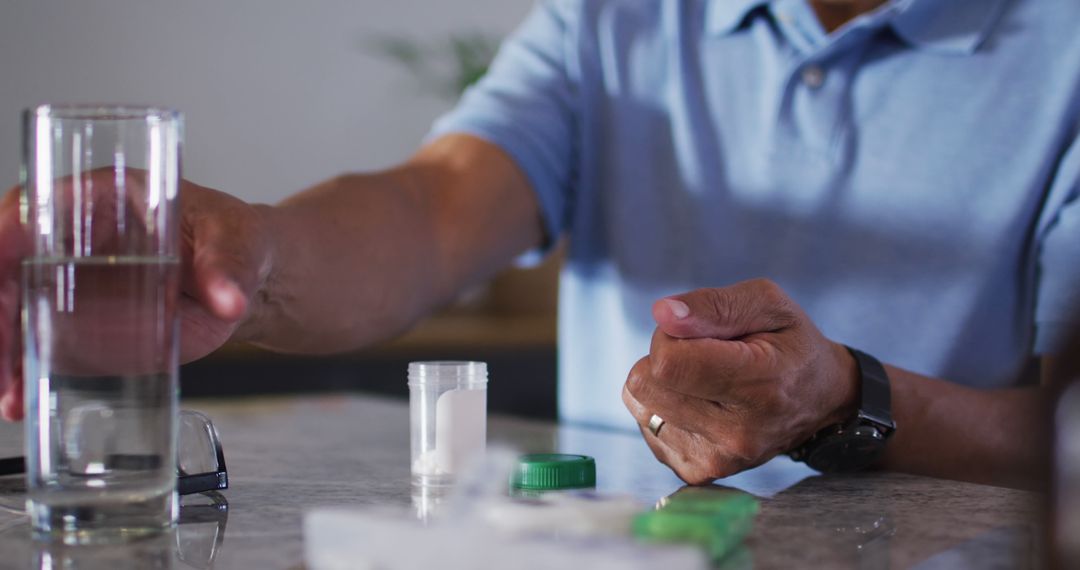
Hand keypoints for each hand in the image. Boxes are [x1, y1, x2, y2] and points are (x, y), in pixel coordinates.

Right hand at [0, 178, 275, 420]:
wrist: (245, 275)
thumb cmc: (233, 239)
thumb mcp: (237, 242)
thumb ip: (230, 267)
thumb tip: (229, 301)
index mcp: (103, 198)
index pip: (34, 207)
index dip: (7, 232)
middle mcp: (71, 239)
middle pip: (8, 266)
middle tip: (6, 353)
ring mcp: (69, 283)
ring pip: (13, 311)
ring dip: (6, 351)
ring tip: (13, 394)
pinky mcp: (80, 323)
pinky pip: (37, 345)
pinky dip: (22, 373)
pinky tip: (20, 400)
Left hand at [621, 279, 858, 483]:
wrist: (820, 400)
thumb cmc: (791, 344)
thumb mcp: (768, 304)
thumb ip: (714, 305)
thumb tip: (661, 314)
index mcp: (759, 385)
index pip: (667, 363)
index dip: (669, 336)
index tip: (697, 333)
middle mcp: (737, 433)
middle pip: (645, 383)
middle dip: (665, 356)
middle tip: (704, 353)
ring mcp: (716, 460)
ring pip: (639, 404)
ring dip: (663, 383)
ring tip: (706, 379)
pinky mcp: (698, 472)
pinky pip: (647, 426)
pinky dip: (665, 408)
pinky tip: (702, 403)